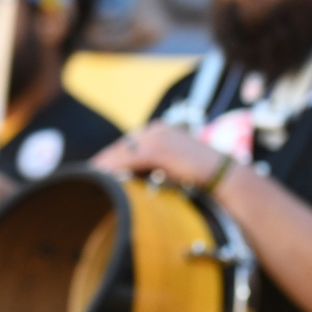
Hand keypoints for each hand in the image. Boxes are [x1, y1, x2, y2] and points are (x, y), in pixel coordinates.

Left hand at [92, 121, 225, 188]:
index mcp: (159, 132)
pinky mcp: (157, 148)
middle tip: (87, 177)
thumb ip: (153, 168)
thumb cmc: (200, 178)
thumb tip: (129, 181)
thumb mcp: (172, 168)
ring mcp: (156, 137)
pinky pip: (128, 159)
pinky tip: (103, 178)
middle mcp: (155, 130)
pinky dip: (114, 169)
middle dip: (105, 163)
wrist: (225, 177)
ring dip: (105, 168)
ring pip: (122, 153)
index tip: (96, 171)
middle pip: (121, 147)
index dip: (111, 160)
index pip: (128, 146)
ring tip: (90, 180)